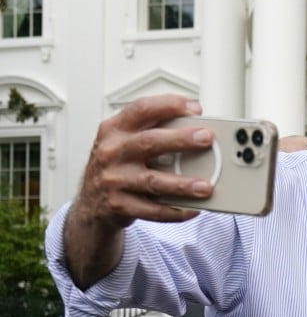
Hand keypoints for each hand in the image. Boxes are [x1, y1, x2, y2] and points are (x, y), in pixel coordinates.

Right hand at [76, 94, 215, 228]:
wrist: (91, 203)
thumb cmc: (116, 167)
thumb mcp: (124, 142)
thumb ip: (152, 131)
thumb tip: (194, 127)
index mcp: (114, 130)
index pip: (141, 109)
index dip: (168, 105)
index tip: (194, 108)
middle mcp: (111, 152)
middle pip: (149, 142)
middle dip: (180, 139)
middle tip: (206, 138)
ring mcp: (114, 180)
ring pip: (153, 181)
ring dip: (182, 184)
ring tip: (205, 186)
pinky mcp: (119, 206)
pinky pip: (152, 210)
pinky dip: (175, 211)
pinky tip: (192, 209)